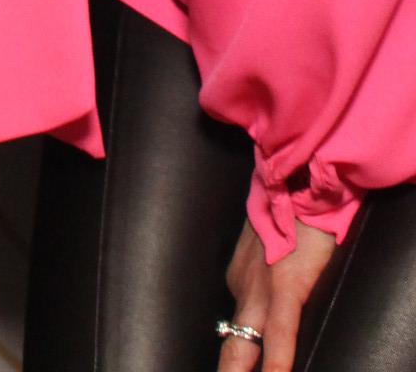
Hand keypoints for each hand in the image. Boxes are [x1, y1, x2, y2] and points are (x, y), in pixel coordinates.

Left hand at [216, 214, 335, 371]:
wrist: (301, 176)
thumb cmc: (291, 206)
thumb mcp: (270, 244)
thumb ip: (266, 271)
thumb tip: (275, 293)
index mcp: (240, 278)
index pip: (236, 328)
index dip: (238, 356)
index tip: (234, 370)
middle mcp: (243, 287)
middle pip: (232, 344)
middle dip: (227, 371)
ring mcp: (261, 289)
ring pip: (244, 346)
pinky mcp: (285, 285)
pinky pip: (280, 332)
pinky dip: (277, 361)